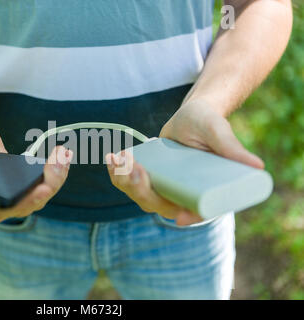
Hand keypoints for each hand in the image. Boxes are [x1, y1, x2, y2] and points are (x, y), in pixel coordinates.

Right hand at [0, 100, 72, 222]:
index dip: (21, 204)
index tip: (41, 190)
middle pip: (22, 206)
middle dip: (46, 188)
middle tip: (59, 163)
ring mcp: (3, 193)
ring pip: (34, 197)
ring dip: (54, 179)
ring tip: (64, 155)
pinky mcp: (15, 184)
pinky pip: (38, 185)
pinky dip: (53, 172)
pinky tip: (62, 155)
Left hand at [106, 99, 263, 225]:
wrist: (190, 114)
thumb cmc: (209, 123)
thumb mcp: (218, 133)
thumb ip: (232, 148)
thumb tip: (257, 166)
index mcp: (203, 192)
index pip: (197, 213)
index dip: (189, 218)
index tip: (179, 216)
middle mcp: (181, 194)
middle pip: (159, 204)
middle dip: (141, 190)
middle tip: (135, 168)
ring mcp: (162, 187)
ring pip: (140, 194)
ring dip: (124, 181)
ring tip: (117, 159)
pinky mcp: (149, 176)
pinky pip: (129, 181)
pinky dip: (118, 172)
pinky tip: (111, 158)